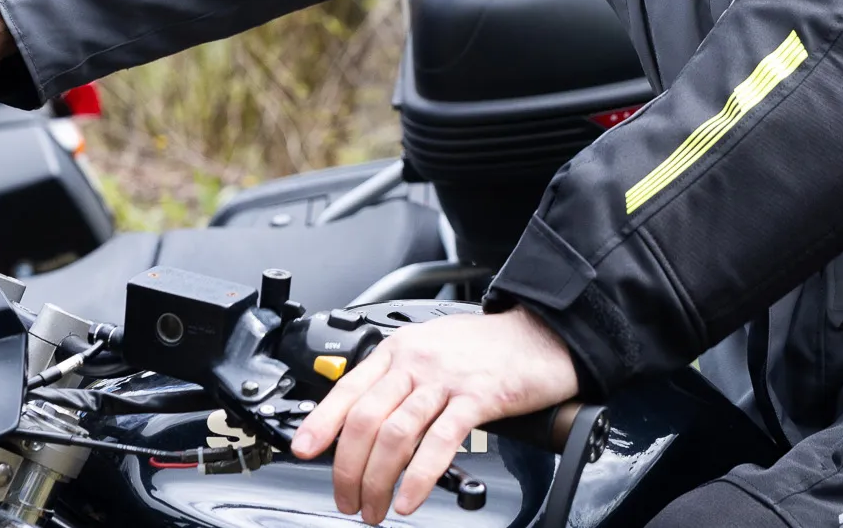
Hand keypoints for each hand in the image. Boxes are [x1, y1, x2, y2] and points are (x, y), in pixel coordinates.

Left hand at [290, 308, 579, 522]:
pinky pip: (439, 442)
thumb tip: (366, 417)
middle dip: (347, 469)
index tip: (302, 450)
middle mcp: (417, 362)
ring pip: (396, 435)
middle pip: (366, 420)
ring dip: (377, 481)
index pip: (348, 388)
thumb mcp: (432, 348)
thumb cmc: (488, 346)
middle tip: (347, 500)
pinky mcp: (478, 398)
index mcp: (400, 349)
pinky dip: (418, 477)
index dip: (321, 423)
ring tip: (375, 509)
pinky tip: (409, 498)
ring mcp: (447, 379)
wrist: (541, 333)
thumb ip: (399, 377)